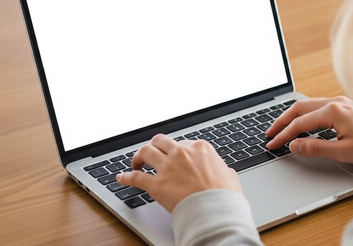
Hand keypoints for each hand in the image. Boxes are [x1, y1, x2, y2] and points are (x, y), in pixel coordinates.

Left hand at [116, 134, 241, 211]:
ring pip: (145, 152)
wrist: (216, 211)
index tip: (173, 156)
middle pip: (160, 141)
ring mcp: (168, 168)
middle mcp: (182, 153)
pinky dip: (126, 177)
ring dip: (138, 156)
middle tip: (151, 154)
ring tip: (136, 162)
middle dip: (154, 146)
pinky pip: (136, 177)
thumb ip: (223, 170)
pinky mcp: (157, 185)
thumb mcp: (230, 176)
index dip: (175, 150)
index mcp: (200, 148)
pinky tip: (121, 178)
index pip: (182, 142)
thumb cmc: (225, 196)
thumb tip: (225, 172)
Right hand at [266, 96, 352, 164]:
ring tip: (280, 128)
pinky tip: (300, 123)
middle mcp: (335, 101)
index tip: (273, 144)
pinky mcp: (344, 104)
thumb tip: (294, 145)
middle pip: (299, 108)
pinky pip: (316, 105)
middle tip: (269, 134)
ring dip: (291, 116)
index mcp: (334, 111)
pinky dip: (303, 114)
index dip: (283, 135)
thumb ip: (316, 148)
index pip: (300, 123)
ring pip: (307, 104)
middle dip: (281, 121)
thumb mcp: (344, 152)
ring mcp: (340, 100)